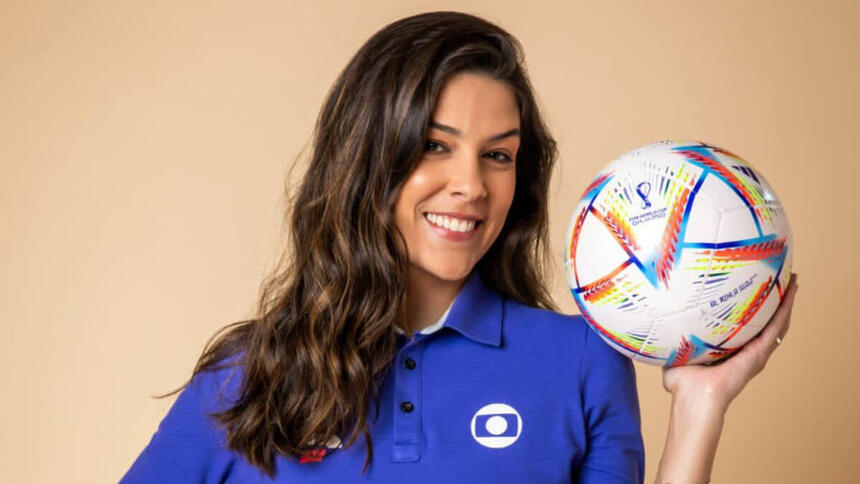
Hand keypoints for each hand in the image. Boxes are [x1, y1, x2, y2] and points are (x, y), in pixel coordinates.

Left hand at [661, 273, 797, 410]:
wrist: (694, 395)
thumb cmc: (682, 382)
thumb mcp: (676, 352)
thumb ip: (671, 338)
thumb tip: (656, 322)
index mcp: (729, 348)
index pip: (744, 323)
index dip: (751, 306)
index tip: (753, 285)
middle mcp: (746, 348)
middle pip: (765, 319)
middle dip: (774, 299)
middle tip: (781, 276)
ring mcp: (756, 351)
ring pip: (776, 321)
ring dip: (786, 300)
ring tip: (792, 279)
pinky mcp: (760, 352)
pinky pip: (776, 326)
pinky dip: (785, 308)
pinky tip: (791, 291)